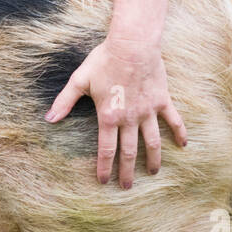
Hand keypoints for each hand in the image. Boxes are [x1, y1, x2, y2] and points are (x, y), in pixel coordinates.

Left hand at [44, 33, 186, 187]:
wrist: (132, 44)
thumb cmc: (104, 60)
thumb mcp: (79, 80)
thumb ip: (64, 102)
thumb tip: (49, 119)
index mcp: (108, 116)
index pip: (106, 149)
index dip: (104, 167)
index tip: (104, 182)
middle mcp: (129, 118)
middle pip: (129, 152)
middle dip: (127, 171)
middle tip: (127, 186)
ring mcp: (148, 111)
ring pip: (153, 142)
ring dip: (153, 159)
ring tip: (153, 173)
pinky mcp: (162, 101)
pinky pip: (174, 120)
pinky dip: (179, 133)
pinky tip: (183, 145)